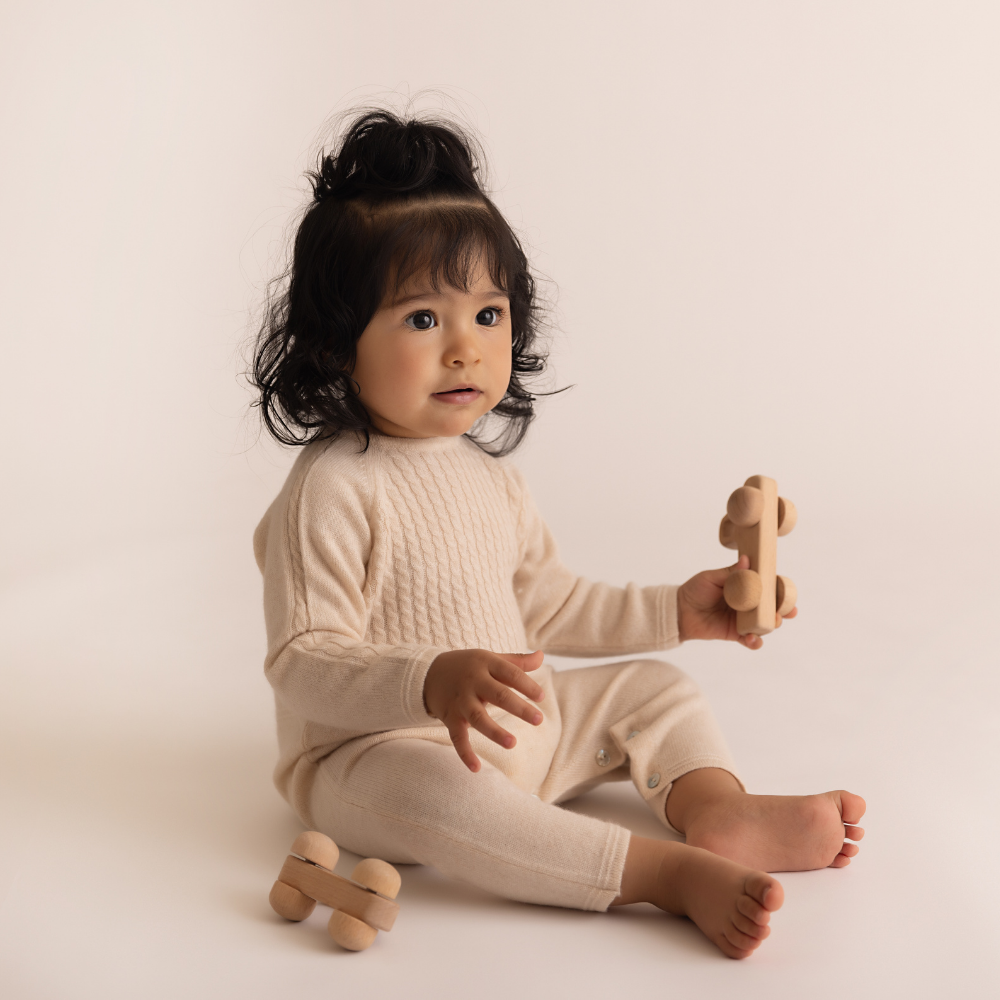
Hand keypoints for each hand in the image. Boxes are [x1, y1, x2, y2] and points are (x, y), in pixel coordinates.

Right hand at [423, 649, 545, 771]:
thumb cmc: (468, 666)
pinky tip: (477, 768)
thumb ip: (517, 661)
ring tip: (512, 743)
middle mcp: (473, 681)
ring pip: (478, 718)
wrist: (428, 673)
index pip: (510, 673)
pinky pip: (457, 737)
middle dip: (519, 707)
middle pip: (498, 695)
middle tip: (539, 719)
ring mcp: (460, 700)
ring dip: (494, 731)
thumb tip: (542, 656)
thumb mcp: (490, 659)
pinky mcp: (450, 717)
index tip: (541, 696)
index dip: (526, 684)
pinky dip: (465, 753)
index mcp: (486, 664)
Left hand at [677, 554, 797, 650]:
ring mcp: (743, 620)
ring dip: (771, 625)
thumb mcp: (712, 577)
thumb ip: (730, 572)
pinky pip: (750, 640)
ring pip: (764, 624)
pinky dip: (755, 642)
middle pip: (771, 607)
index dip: (779, 589)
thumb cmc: (696, 589)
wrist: (680, 610)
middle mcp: (748, 604)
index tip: (787, 590)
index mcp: (745, 587)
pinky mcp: (736, 634)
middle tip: (788, 611)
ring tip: (772, 623)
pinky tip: (753, 639)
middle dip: (783, 610)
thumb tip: (747, 560)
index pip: (766, 587)